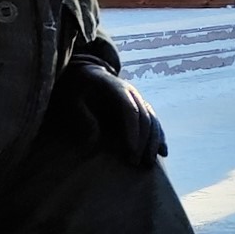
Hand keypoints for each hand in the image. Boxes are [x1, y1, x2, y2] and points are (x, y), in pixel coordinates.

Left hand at [47, 53, 167, 167]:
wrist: (86, 70)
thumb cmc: (76, 85)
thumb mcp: (72, 96)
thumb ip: (82, 115)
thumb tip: (95, 139)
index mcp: (116, 87)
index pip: (130, 110)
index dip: (133, 132)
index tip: (131, 152)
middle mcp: (131, 92)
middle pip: (145, 118)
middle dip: (143, 142)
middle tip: (136, 163)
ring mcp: (137, 99)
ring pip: (152, 120)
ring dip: (153, 142)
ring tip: (148, 162)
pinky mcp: (139, 106)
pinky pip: (154, 121)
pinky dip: (159, 137)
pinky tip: (163, 152)